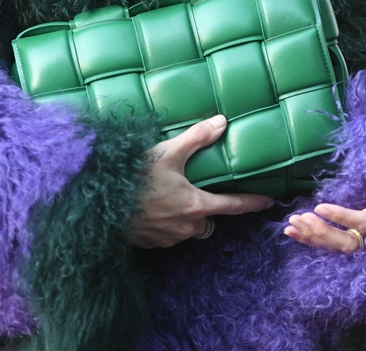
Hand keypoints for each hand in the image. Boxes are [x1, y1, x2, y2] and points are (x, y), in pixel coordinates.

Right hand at [127, 115, 274, 248]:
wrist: (97, 202)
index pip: (233, 206)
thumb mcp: (167, 151)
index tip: (269, 201)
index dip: (253, 202)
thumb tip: (222, 122)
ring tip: (164, 194)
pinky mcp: (151, 244)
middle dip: (202, 204)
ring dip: (181, 214)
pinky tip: (149, 206)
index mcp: (195, 205)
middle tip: (187, 186)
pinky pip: (167, 234)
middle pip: (206, 217)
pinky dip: (164, 222)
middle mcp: (186, 226)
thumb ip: (197, 137)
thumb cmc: (134, 176)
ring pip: (186, 226)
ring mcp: (168, 238)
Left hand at [283, 177, 365, 252]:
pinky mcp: (339, 248)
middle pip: (342, 241)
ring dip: (308, 235)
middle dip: (320, 230)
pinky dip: (304, 240)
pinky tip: (289, 231)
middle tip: (302, 216)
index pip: (357, 222)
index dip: (338, 216)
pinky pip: (321, 246)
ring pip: (329, 246)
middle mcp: (363, 239)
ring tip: (292, 222)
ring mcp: (350, 246)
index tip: (319, 207)